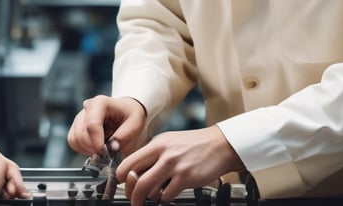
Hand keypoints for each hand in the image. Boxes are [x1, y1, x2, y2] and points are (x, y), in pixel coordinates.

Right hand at [67, 95, 146, 156]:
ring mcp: (80, 116)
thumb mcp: (135, 124)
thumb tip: (112, 148)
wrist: (126, 111)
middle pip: (81, 134)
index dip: (96, 142)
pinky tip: (95, 148)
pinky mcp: (76, 125)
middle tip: (107, 153)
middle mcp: (87, 107)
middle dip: (93, 148)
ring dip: (88, 150)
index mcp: (101, 103)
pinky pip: (73, 141)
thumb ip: (123, 136)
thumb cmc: (131, 116)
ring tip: (103, 149)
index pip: (92, 124)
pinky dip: (82, 149)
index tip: (105, 153)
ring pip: (75, 139)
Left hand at [117, 126, 243, 205]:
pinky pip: (166, 195)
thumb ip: (153, 154)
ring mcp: (174, 165)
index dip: (122, 177)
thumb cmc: (194, 145)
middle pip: (135, 179)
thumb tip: (135, 171)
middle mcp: (163, 153)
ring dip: (150, 197)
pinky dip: (165, 198)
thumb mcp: (169, 142)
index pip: (128, 162)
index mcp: (156, 144)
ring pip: (149, 189)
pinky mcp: (185, 177)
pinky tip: (171, 192)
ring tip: (156, 195)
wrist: (220, 145)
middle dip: (131, 195)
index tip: (123, 185)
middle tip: (133, 200)